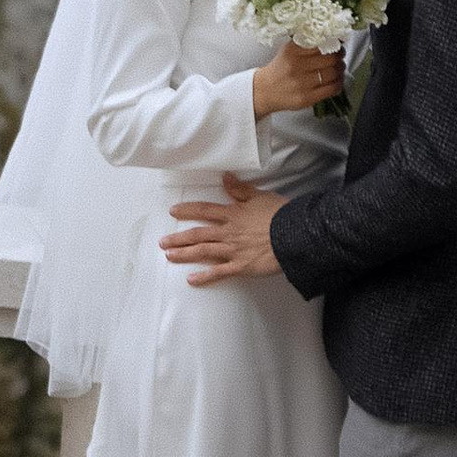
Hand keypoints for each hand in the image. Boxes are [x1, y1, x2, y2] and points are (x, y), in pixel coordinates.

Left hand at [162, 174, 285, 282]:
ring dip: (184, 254)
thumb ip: (240, 189)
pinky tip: (191, 279)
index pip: (204, 210)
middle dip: (178, 238)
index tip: (173, 211)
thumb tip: (225, 177)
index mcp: (232, 214)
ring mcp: (232, 250)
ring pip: (203, 252)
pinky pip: (219, 272)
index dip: (187, 210)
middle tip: (162, 242)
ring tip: (169, 256)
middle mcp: (228, 232)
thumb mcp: (260, 196)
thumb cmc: (279, 214)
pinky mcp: (241, 267)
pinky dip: (204, 276)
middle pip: (198, 234)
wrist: (293, 234)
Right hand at [250, 37, 339, 118]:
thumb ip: (307, 43)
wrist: (265, 90)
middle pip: (330, 59)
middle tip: (340, 56)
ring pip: (333, 73)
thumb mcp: (288, 50)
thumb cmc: (280, 69)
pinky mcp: (306, 98)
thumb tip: (332, 38)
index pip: (322, 44)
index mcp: (292, 51)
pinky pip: (331, 89)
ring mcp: (301, 83)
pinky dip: (339, 83)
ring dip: (341, 70)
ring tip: (339, 68)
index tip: (338, 44)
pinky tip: (337, 81)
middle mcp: (296, 66)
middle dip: (340, 57)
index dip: (334, 44)